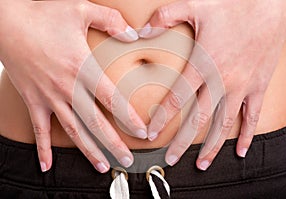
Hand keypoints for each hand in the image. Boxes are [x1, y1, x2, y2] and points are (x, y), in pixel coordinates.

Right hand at [0, 0, 146, 172]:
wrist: (6, 20)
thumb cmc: (42, 14)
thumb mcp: (81, 9)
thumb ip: (111, 20)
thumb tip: (134, 34)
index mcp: (82, 67)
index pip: (112, 99)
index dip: (129, 118)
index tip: (142, 134)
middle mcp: (67, 87)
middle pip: (95, 123)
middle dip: (114, 144)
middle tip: (128, 160)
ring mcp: (49, 97)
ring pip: (72, 131)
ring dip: (88, 151)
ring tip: (102, 166)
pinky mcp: (32, 100)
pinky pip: (38, 129)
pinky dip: (42, 148)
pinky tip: (46, 165)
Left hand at [140, 0, 285, 169]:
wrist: (272, 6)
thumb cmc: (234, 6)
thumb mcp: (195, 5)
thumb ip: (166, 16)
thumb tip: (142, 29)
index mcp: (203, 64)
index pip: (176, 99)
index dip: (161, 119)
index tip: (150, 135)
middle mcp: (222, 80)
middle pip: (197, 120)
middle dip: (182, 143)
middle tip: (171, 160)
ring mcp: (242, 86)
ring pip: (224, 124)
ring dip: (212, 147)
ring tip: (202, 164)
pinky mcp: (259, 86)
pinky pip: (252, 116)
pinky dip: (247, 134)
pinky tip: (242, 150)